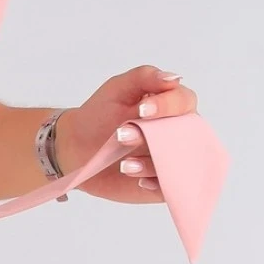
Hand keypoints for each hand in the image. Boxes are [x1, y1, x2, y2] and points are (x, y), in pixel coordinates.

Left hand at [53, 65, 196, 205]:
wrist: (76, 148)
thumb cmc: (99, 115)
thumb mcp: (117, 89)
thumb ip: (145, 77)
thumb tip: (174, 79)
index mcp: (170, 106)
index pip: (185, 102)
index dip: (168, 105)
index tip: (141, 110)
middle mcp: (177, 132)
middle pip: (187, 133)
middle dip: (155, 136)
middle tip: (121, 135)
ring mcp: (171, 158)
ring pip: (180, 162)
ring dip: (153, 163)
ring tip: (123, 164)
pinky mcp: (163, 181)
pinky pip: (173, 186)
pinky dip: (158, 183)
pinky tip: (138, 179)